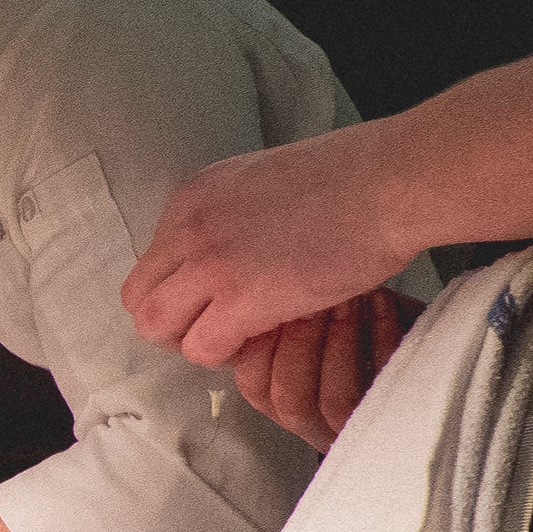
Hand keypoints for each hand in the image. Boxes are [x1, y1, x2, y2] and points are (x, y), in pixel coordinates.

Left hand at [121, 132, 419, 367]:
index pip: (153, 262)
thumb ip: (232, 215)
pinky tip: (264, 339)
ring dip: (193, 341)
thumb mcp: (265, 181)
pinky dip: (227, 354)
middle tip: (220, 326)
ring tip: (240, 336)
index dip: (180, 290)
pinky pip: (202, 349)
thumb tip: (232, 251)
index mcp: (193, 196)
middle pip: (140, 298)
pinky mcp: (241, 298)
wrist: (392, 179)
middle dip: (173, 321)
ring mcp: (210, 263)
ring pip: (157, 327)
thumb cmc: (353, 177)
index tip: (217, 299)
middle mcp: (188, 227)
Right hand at [231, 287, 422, 450]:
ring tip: (349, 297)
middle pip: (286, 398)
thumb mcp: (322, 320)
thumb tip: (249, 293)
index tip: (271, 299)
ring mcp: (359, 429)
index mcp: (288, 403)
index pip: (254, 387)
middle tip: (311, 295)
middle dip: (298, 341)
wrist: (437, 336)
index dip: (256, 347)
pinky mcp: (398, 419)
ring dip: (338, 340)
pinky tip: (381, 302)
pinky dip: (378, 337)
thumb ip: (283, 314)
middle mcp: (318, 426)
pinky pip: (380, 387)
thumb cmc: (373, 326)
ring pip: (329, 400)